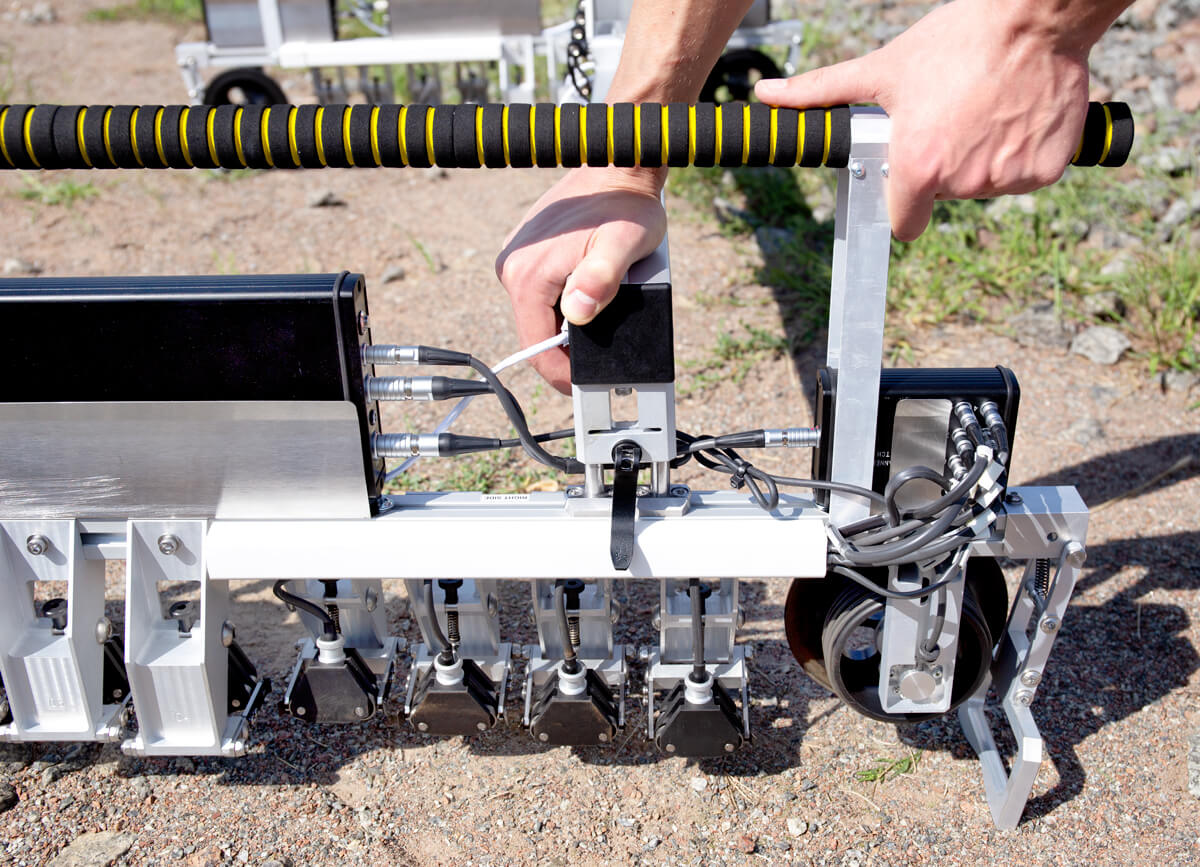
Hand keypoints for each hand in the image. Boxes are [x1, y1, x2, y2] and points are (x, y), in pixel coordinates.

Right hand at [495, 166, 666, 392]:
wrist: (616, 167)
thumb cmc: (626, 205)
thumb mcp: (624, 244)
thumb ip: (602, 279)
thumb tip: (578, 313)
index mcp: (528, 275)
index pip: (535, 348)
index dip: (561, 375)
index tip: (585, 386)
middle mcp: (513, 269)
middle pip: (536, 334)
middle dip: (567, 351)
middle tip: (602, 354)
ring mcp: (518, 261)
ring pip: (540, 315)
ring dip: (567, 327)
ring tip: (600, 319)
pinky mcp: (527, 254)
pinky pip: (542, 294)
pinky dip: (564, 304)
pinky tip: (588, 296)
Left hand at [755, 0, 1093, 239]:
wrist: (1035, 18)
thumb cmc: (957, 41)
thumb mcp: (883, 70)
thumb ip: (821, 92)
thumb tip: (767, 95)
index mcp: (920, 167)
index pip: (904, 223)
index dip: (904, 199)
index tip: (911, 174)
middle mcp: (964, 183)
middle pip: (944, 196)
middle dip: (944, 165)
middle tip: (951, 117)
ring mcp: (1008, 179)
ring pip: (984, 185)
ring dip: (982, 157)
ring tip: (983, 109)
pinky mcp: (1046, 170)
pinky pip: (1024, 175)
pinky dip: (1021, 152)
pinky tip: (1014, 114)